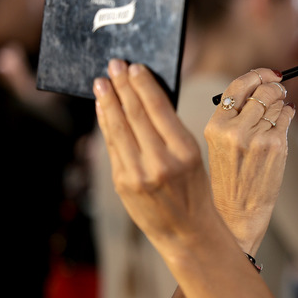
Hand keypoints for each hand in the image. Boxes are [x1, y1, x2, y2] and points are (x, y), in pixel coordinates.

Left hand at [94, 59, 215, 251]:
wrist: (188, 233)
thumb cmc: (196, 191)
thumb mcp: (193, 158)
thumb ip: (170, 132)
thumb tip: (146, 99)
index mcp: (185, 152)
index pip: (159, 109)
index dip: (143, 85)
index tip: (135, 67)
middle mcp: (161, 162)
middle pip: (136, 114)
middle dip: (123, 86)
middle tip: (114, 65)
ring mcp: (139, 174)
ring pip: (118, 128)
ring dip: (108, 101)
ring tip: (101, 82)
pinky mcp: (123, 184)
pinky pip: (112, 147)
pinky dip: (105, 124)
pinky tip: (103, 109)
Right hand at [205, 68, 295, 253]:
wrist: (237, 212)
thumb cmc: (230, 177)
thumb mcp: (220, 144)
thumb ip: (234, 116)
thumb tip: (260, 84)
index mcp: (215, 126)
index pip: (238, 86)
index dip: (257, 75)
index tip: (268, 74)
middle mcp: (234, 130)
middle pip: (262, 91)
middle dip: (275, 86)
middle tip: (279, 88)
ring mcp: (256, 138)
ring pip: (277, 103)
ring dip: (281, 102)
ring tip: (278, 109)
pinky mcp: (275, 145)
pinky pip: (287, 116)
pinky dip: (288, 113)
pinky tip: (283, 119)